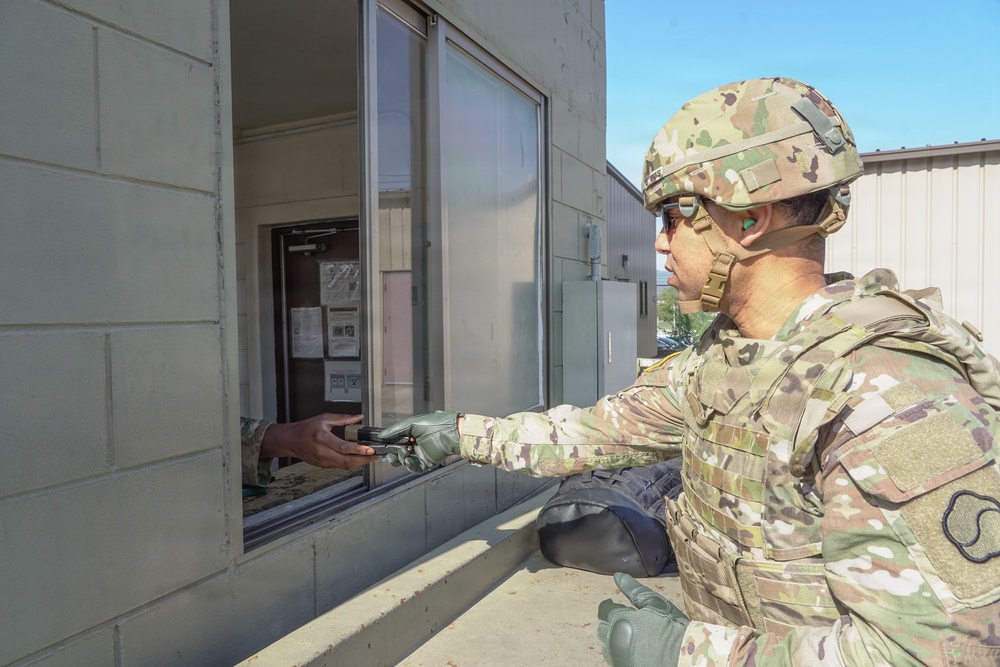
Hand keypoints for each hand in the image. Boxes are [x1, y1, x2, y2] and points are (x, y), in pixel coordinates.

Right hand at [260, 413, 377, 469]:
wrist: (291, 441)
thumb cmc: (306, 429)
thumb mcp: (324, 418)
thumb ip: (343, 418)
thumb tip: (358, 417)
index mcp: (322, 438)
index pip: (343, 447)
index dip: (358, 450)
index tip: (370, 449)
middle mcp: (322, 452)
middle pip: (346, 461)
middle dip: (364, 460)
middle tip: (375, 455)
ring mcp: (322, 461)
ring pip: (344, 466)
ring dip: (359, 463)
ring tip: (371, 457)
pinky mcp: (323, 466)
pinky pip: (340, 467)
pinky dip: (352, 464)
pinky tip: (359, 459)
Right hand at [378, 411, 461, 473]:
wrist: (451, 432)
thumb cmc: (435, 424)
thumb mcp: (412, 423)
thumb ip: (396, 430)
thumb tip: (383, 435)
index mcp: (411, 436)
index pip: (396, 443)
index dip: (390, 445)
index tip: (383, 445)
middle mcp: (415, 446)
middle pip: (399, 455)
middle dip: (393, 455)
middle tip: (391, 452)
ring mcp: (421, 455)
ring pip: (405, 462)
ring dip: (401, 459)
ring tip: (404, 452)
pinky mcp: (427, 463)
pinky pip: (415, 468)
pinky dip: (409, 465)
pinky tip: (409, 459)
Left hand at [597, 572, 688, 666]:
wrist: (683, 654)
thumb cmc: (670, 625)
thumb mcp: (653, 602)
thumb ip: (633, 589)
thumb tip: (617, 576)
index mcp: (619, 620)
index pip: (604, 610)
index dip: (608, 605)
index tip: (612, 603)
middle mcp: (614, 639)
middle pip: (603, 629)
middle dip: (610, 622)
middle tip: (622, 620)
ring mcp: (619, 656)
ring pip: (607, 646)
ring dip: (612, 638)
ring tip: (626, 635)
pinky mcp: (625, 666)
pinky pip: (615, 659)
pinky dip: (619, 652)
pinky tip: (631, 649)